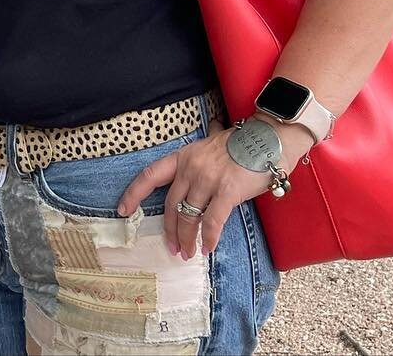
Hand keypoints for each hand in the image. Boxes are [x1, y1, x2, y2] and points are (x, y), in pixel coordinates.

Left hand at [116, 120, 308, 259]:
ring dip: (187, 239)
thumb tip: (197, 149)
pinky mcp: (227, 192)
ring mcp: (208, 179)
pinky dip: (209, 238)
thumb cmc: (243, 144)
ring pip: (189, 216)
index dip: (134, 194)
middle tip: (172, 248)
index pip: (150, 175)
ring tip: (188, 253)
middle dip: (170, 230)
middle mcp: (191, 168)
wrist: (269, 138)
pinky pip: (213, 221)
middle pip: (171, 205)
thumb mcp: (211, 145)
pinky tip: (208, 249)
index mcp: (183, 157)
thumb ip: (200, 157)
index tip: (123, 210)